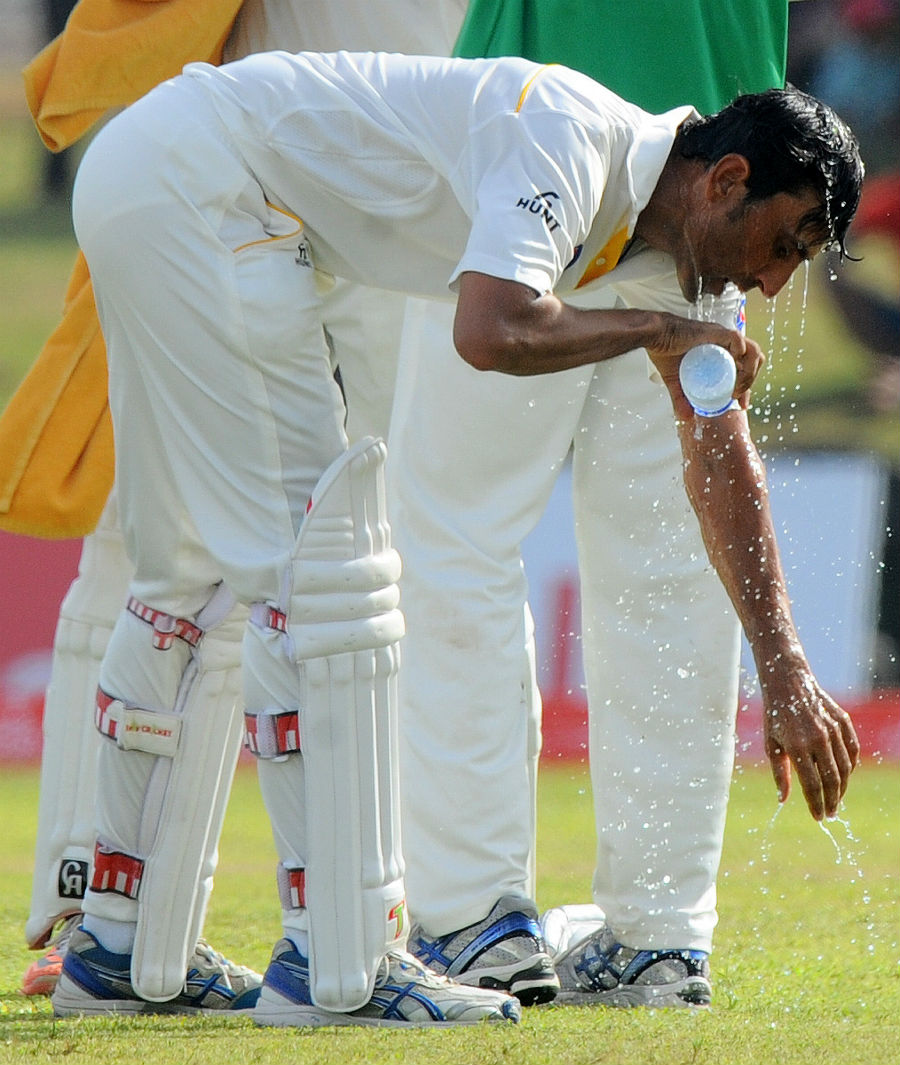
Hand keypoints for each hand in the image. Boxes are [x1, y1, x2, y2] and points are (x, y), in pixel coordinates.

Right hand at [646, 316, 765, 418]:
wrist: (654, 336)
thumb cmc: (664, 351)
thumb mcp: (675, 381)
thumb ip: (681, 398)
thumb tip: (686, 417)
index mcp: (721, 350)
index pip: (744, 368)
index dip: (747, 387)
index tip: (742, 404)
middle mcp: (725, 343)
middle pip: (754, 360)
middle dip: (751, 381)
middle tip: (738, 397)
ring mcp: (722, 336)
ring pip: (752, 350)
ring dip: (749, 371)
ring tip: (736, 387)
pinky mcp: (716, 331)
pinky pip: (737, 340)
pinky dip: (740, 353)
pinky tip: (732, 368)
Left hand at [762, 667, 859, 819]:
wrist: (788, 682)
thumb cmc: (775, 714)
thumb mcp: (771, 743)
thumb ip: (779, 773)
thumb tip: (783, 800)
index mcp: (797, 746)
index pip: (812, 784)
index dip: (816, 803)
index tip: (818, 817)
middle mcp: (818, 738)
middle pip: (832, 779)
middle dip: (832, 800)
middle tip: (830, 813)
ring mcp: (833, 729)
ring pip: (845, 767)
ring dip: (843, 786)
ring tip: (836, 798)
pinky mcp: (843, 721)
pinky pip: (852, 749)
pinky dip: (851, 765)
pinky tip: (845, 775)